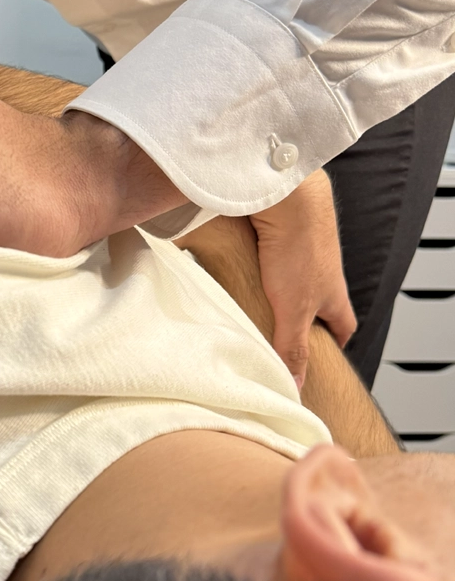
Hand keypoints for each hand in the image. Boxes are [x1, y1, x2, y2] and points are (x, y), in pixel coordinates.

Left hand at [249, 169, 356, 390]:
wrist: (289, 194)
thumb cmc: (300, 248)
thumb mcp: (295, 309)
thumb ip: (293, 346)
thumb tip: (295, 386)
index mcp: (334, 297)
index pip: (343, 329)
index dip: (333, 345)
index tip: (320, 358)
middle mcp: (322, 273)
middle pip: (314, 304)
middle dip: (297, 318)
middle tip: (277, 332)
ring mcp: (302, 251)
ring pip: (289, 280)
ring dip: (273, 291)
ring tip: (250, 304)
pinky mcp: (278, 233)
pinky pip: (269, 257)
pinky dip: (256, 266)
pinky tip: (237, 271)